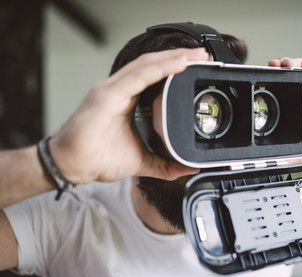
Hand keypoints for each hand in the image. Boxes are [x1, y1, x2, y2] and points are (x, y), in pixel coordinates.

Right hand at [49, 48, 209, 183]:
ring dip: (172, 58)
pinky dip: (159, 69)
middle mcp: (119, 89)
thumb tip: (187, 168)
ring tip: (194, 56)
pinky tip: (177, 65)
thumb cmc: (97, 158)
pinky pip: (137, 78)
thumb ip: (164, 164)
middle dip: (179, 57)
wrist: (72, 167)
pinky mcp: (107, 96)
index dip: (175, 67)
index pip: (154, 75)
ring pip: (147, 65)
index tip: (197, 66)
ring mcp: (112, 89)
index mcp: (126, 98)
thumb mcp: (141, 162)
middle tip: (202, 56)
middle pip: (153, 64)